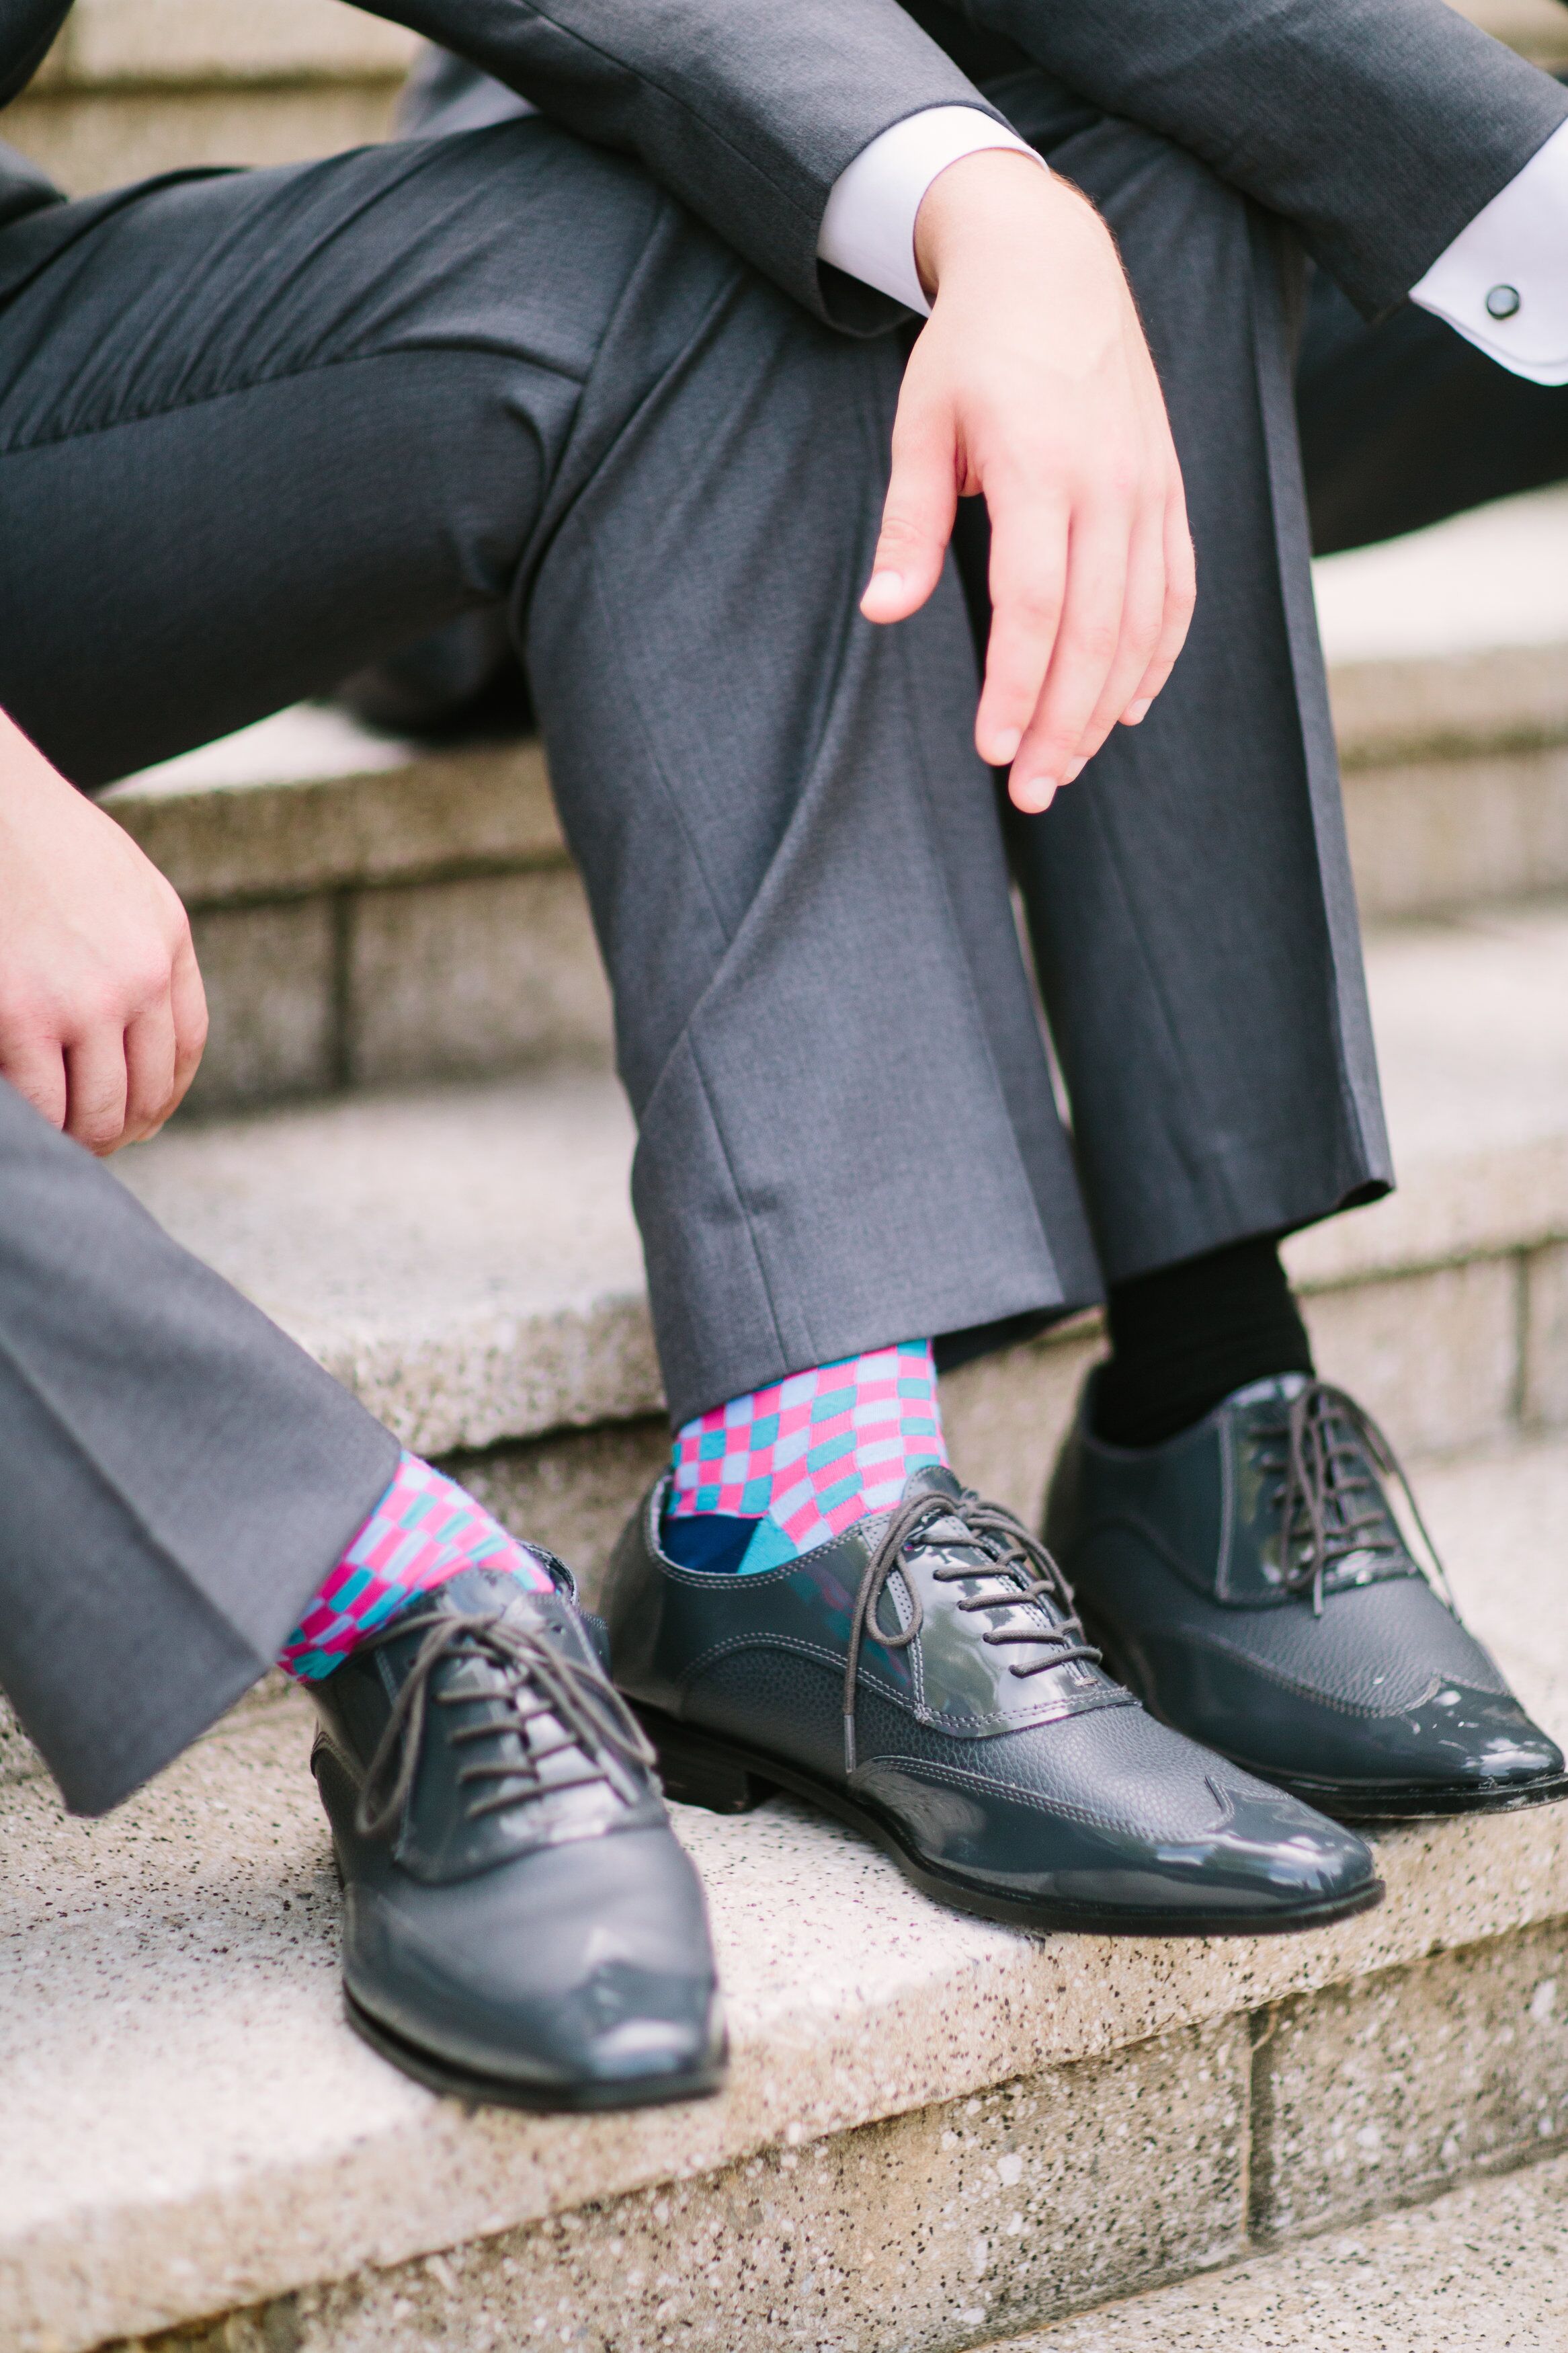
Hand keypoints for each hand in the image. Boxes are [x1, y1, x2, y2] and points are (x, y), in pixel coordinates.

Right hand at [0, 710, 206, 1150]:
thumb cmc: (33, 835)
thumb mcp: (119, 882)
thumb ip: (138, 945)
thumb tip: (134, 1021)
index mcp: (167, 940)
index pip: (185, 1047)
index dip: (165, 1096)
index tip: (145, 1120)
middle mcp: (140, 977)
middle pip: (145, 1089)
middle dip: (121, 1127)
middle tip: (95, 1145)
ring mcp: (84, 1000)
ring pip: (98, 1108)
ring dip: (82, 1137)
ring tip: (63, 1142)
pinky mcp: (22, 1016)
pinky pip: (43, 1101)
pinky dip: (40, 1124)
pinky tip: (31, 1125)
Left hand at [861, 149, 1194, 813]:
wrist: (1054, 261)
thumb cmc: (972, 348)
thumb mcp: (920, 422)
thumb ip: (909, 522)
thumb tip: (883, 611)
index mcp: (1042, 466)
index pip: (1035, 606)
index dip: (1016, 687)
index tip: (992, 751)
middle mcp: (1111, 482)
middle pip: (1096, 632)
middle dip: (1063, 723)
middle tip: (1031, 793)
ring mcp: (1151, 486)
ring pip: (1143, 623)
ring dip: (1108, 706)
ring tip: (1068, 765)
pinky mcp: (1170, 489)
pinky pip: (1177, 590)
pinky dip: (1159, 655)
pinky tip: (1129, 707)